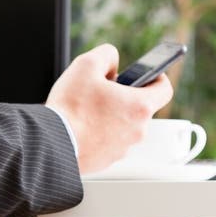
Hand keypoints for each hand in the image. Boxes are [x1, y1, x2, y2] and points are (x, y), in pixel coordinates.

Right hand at [46, 43, 173, 173]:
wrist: (51, 143)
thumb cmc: (70, 108)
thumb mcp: (86, 64)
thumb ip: (106, 55)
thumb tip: (112, 60)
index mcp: (139, 106)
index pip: (164, 90)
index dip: (157, 78)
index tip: (149, 74)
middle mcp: (136, 131)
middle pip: (140, 109)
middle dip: (126, 98)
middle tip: (105, 91)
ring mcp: (122, 149)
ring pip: (124, 127)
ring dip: (112, 117)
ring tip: (88, 110)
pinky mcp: (106, 161)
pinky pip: (108, 143)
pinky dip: (100, 134)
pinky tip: (81, 127)